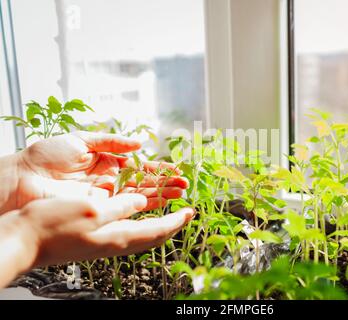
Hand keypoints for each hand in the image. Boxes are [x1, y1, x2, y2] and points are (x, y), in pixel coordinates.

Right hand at [0, 194, 193, 287]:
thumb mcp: (90, 210)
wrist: (25, 240)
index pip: (158, 231)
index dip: (177, 221)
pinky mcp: (97, 239)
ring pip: (143, 234)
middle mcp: (116, 242)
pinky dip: (142, 221)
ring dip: (159, 221)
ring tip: (168, 209)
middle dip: (173, 223)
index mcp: (118, 236)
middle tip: (185, 211)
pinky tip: (138, 213)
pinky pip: (129, 231)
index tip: (191, 211)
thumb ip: (120, 206)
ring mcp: (106, 243)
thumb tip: (141, 201)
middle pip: (154, 236)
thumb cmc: (53, 225)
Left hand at [2, 131, 187, 213]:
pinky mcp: (99, 206)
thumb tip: (139, 144)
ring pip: (139, 195)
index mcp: (106, 162)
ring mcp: (106, 195)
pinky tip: (159, 202)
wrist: (23, 176)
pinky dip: (144, 205)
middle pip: (144, 182)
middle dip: (165, 183)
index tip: (176, 170)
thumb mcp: (81, 139)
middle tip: (185, 185)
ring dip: (160, 194)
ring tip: (180, 193)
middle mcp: (110, 179)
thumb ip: (111, 141)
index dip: (158, 169)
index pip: (139, 167)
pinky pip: (125, 206)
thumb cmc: (47, 155)